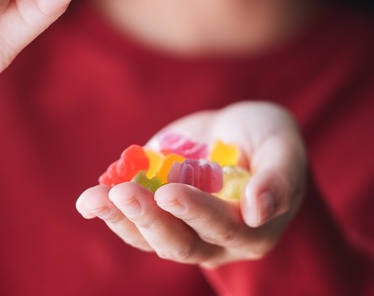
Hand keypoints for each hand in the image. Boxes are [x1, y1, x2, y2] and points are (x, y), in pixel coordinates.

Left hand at [76, 101, 306, 268]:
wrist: (238, 130)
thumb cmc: (269, 138)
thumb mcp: (284, 147)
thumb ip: (278, 178)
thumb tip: (258, 210)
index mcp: (252, 231)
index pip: (222, 228)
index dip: (196, 212)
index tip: (170, 192)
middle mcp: (214, 241)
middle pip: (179, 244)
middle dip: (149, 219)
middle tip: (124, 194)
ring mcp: (180, 229)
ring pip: (148, 238)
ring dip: (119, 219)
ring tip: (92, 200)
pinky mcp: (154, 212)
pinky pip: (130, 221)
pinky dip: (108, 210)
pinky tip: (89, 199)